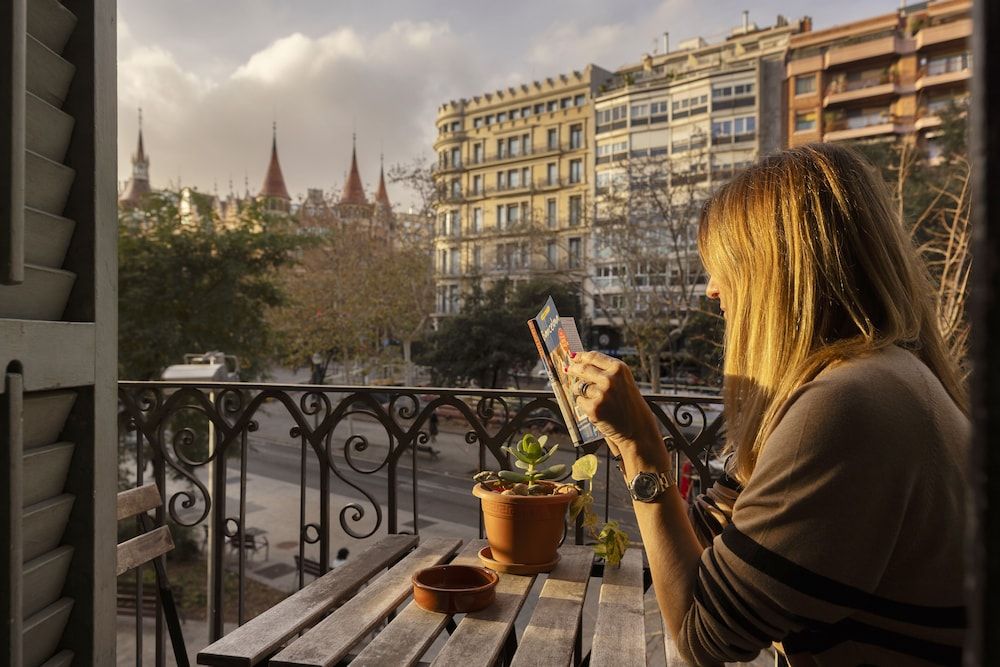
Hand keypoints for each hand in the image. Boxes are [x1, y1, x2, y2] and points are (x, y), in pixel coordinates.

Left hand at [566, 351, 666, 466]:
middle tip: (567, 369)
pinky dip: (583, 405)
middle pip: (582, 369)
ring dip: (578, 391)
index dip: (580, 356)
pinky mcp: (594, 408)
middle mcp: (610, 379)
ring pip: (578, 387)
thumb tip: (580, 363)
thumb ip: (605, 371)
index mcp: (619, 368)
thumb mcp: (622, 381)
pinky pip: (579, 401)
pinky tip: (595, 409)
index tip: (572, 356)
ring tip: (591, 398)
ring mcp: (602, 393)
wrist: (637, 427)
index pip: (593, 356)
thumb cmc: (628, 403)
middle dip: (573, 369)